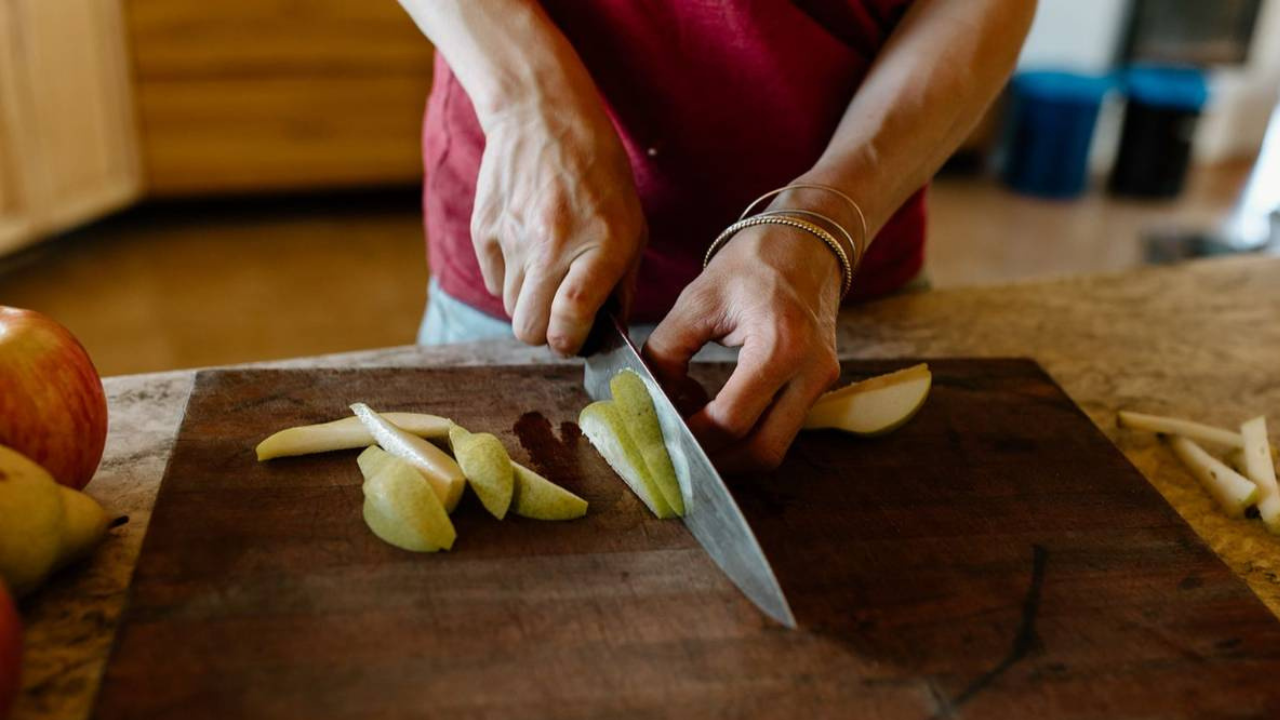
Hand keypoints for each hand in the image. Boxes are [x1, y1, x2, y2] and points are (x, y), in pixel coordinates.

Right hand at [471, 101, 645, 354]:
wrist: (543, 117)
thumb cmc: (598, 173)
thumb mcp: (632, 224)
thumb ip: (622, 282)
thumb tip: (609, 330)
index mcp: (600, 244)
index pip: (569, 319)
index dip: (569, 341)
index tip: (574, 338)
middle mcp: (553, 245)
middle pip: (529, 328)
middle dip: (545, 331)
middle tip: (560, 315)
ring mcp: (513, 238)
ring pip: (510, 308)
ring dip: (529, 303)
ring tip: (547, 273)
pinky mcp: (484, 229)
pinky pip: (493, 281)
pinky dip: (510, 277)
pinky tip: (527, 249)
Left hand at [643, 225, 842, 472]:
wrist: (809, 240)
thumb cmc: (753, 261)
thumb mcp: (697, 300)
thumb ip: (665, 352)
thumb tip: (647, 397)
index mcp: (781, 345)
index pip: (731, 419)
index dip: (690, 436)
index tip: (659, 432)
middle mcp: (811, 371)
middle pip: (762, 451)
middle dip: (715, 461)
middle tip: (676, 449)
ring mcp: (822, 381)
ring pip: (775, 447)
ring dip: (731, 450)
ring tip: (693, 429)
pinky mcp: (819, 384)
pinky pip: (781, 427)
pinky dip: (747, 431)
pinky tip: (716, 412)